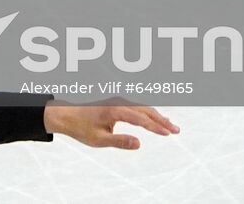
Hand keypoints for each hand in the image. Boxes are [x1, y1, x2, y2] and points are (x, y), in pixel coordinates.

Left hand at [44, 99, 178, 149]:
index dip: (156, 127)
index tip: (169, 134)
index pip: (141, 118)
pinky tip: (155, 119)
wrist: (66, 115)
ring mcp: (117, 100)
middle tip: (176, 131)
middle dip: (162, 120)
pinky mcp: (116, 102)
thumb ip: (119, 141)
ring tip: (171, 126)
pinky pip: (136, 106)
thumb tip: (139, 144)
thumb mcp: (99, 140)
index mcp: (114, 110)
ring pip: (142, 107)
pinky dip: (148, 113)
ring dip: (157, 116)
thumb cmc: (81, 128)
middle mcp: (118, 102)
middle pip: (145, 110)